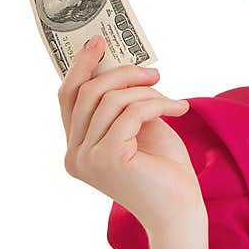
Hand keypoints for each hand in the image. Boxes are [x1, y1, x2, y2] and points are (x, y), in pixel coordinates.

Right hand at [58, 36, 206, 233]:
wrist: (180, 207)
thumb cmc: (162, 166)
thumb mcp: (138, 125)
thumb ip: (122, 101)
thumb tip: (120, 63)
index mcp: (76, 147)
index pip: (68, 97)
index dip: (81, 66)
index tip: (99, 41)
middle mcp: (74, 155)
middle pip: (88, 92)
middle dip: (123, 73)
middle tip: (154, 72)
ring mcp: (88, 159)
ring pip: (112, 100)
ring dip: (147, 92)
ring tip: (172, 98)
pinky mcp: (110, 159)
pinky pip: (133, 112)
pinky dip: (159, 104)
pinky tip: (179, 109)